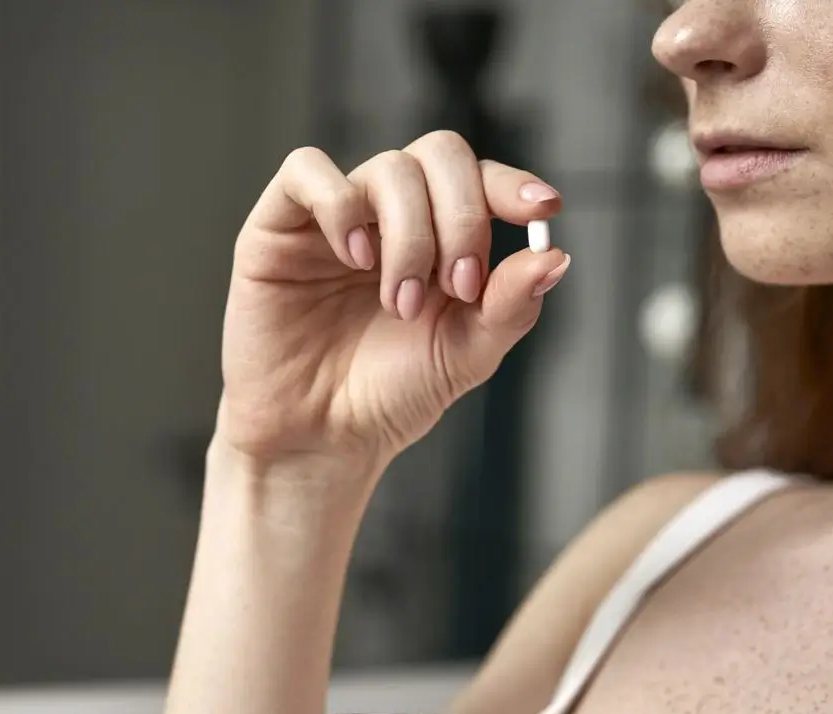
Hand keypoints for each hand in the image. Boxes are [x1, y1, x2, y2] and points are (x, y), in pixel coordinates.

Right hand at [220, 132, 567, 470]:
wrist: (321, 439)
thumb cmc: (389, 396)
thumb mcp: (465, 355)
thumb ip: (509, 307)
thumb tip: (554, 256)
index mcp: (440, 236)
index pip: (480, 179)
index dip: (512, 184)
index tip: (542, 211)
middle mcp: (389, 215)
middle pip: (439, 155)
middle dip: (462, 218)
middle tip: (458, 287)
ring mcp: (335, 217)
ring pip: (387, 168)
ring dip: (409, 235)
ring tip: (401, 305)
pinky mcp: (278, 227)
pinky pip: (305, 171)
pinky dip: (340, 206)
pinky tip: (355, 259)